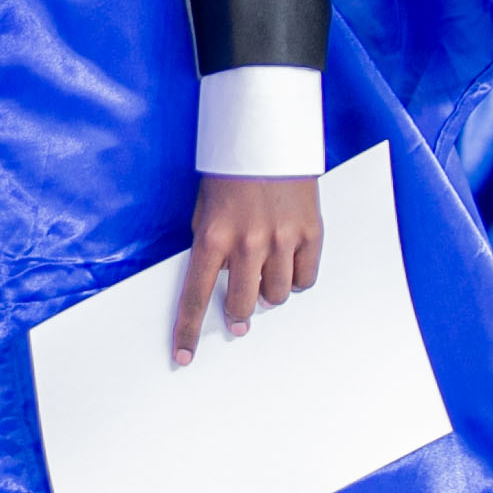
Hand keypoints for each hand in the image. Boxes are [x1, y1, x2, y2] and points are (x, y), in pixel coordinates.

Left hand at [172, 174, 321, 363]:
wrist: (268, 136)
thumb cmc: (231, 170)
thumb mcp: (204, 208)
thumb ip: (207, 246)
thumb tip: (211, 282)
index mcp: (213, 236)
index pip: (195, 297)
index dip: (188, 331)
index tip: (183, 356)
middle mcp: (247, 243)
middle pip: (240, 305)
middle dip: (237, 313)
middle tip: (238, 312)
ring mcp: (281, 240)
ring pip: (275, 296)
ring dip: (267, 292)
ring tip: (265, 271)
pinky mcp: (310, 233)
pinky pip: (304, 280)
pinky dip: (296, 278)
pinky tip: (288, 262)